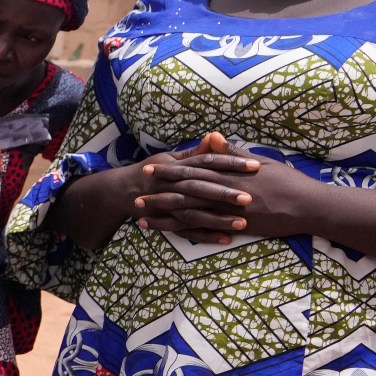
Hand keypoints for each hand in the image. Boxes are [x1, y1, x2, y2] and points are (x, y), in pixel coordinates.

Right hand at [127, 135, 261, 242]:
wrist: (121, 191)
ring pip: (193, 213)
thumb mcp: (171, 158)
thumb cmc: (152, 171)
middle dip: (223, 194)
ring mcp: (167, 205)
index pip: (207, 162)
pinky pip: (187, 231)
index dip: (230, 162)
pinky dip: (205, 235)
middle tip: (249, 198)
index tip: (254, 165)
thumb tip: (215, 136)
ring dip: (217, 219)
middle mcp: (171, 185)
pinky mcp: (167, 221)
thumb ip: (195, 152)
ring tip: (242, 224)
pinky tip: (226, 239)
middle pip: (199, 188)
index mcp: (177, 167)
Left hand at [134, 132, 333, 242]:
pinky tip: (170, 235)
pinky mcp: (237, 229)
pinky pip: (206, 232)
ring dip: (164, 216)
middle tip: (136, 195)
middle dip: (159, 194)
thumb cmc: (287, 181)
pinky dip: (185, 233)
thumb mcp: (258, 162)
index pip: (193, 170)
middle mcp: (226, 193)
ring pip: (190, 214)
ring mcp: (230, 213)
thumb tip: (209, 136)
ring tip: (143, 218)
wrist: (310, 206)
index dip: (169, 171)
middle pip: (185, 193)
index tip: (149, 169)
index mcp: (229, 174)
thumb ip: (231, 152)